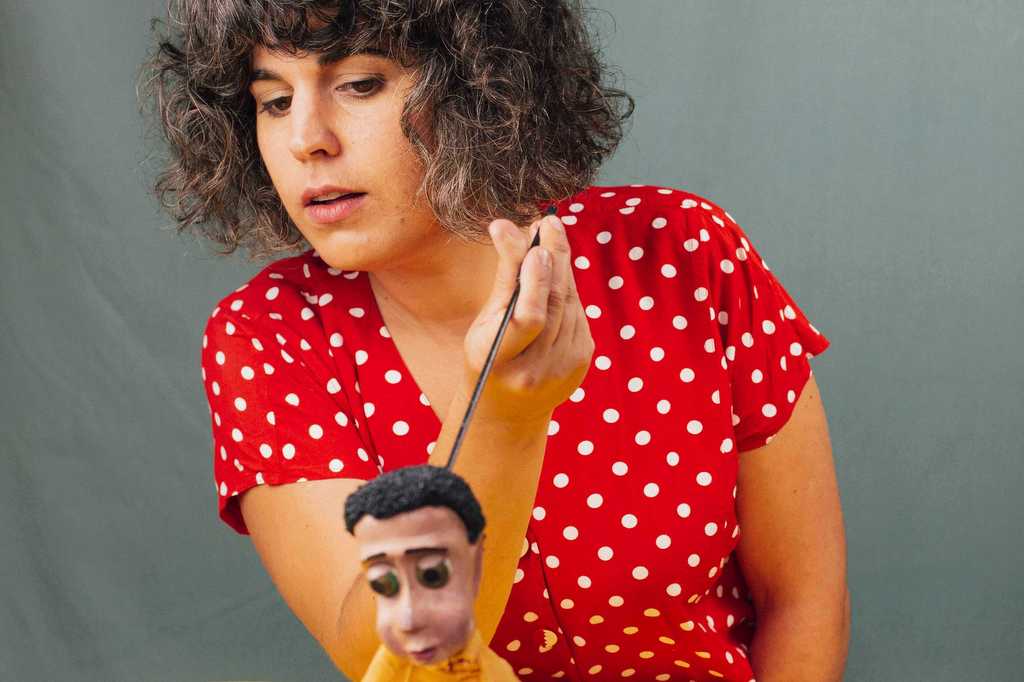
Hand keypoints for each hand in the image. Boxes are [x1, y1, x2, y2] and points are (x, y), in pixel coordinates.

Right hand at [461, 214, 595, 424]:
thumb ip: (503, 277)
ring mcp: (564, 369)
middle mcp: (535, 370)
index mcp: (500, 360)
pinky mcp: (582, 361)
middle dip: (554, 258)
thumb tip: (506, 225)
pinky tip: (556, 278)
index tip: (536, 246)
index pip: (529, 319)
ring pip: (570, 305)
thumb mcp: (484, 322)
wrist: (508, 409)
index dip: (537, 281)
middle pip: (555, 305)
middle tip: (550, 222)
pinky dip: (568, 291)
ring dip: (563, 269)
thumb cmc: (487, 356)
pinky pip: (579, 314)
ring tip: (551, 242)